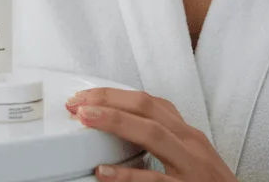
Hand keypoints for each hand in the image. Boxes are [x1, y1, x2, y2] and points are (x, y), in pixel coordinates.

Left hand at [66, 88, 239, 181]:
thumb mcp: (190, 157)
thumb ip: (163, 142)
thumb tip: (121, 132)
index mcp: (188, 135)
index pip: (151, 103)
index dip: (116, 95)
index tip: (87, 97)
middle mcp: (191, 144)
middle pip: (148, 109)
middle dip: (110, 100)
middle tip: (77, 102)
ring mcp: (191, 167)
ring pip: (153, 134)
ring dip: (116, 122)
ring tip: (85, 119)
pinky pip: (155, 181)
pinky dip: (127, 176)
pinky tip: (103, 173)